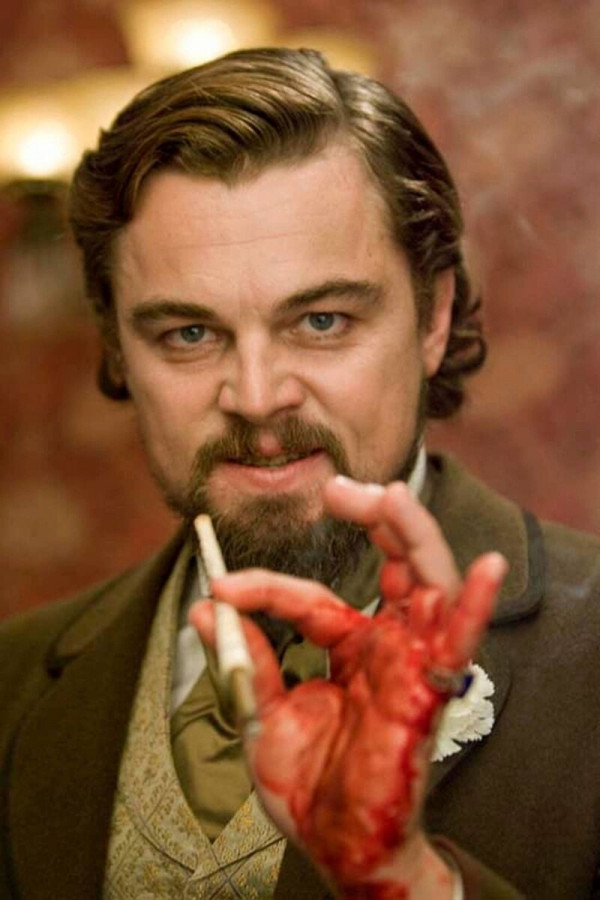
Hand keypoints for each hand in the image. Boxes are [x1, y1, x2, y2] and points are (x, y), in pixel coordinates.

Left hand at [190, 477, 506, 897]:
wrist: (333, 846)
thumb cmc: (308, 783)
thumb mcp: (260, 712)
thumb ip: (243, 658)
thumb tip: (205, 607)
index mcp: (352, 647)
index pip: (312, 596)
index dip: (266, 587)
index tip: (223, 586)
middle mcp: (388, 645)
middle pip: (398, 562)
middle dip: (374, 517)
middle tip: (338, 488)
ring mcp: (411, 663)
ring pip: (430, 581)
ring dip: (413, 535)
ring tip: (387, 495)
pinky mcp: (426, 693)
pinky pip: (459, 644)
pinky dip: (474, 606)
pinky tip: (487, 567)